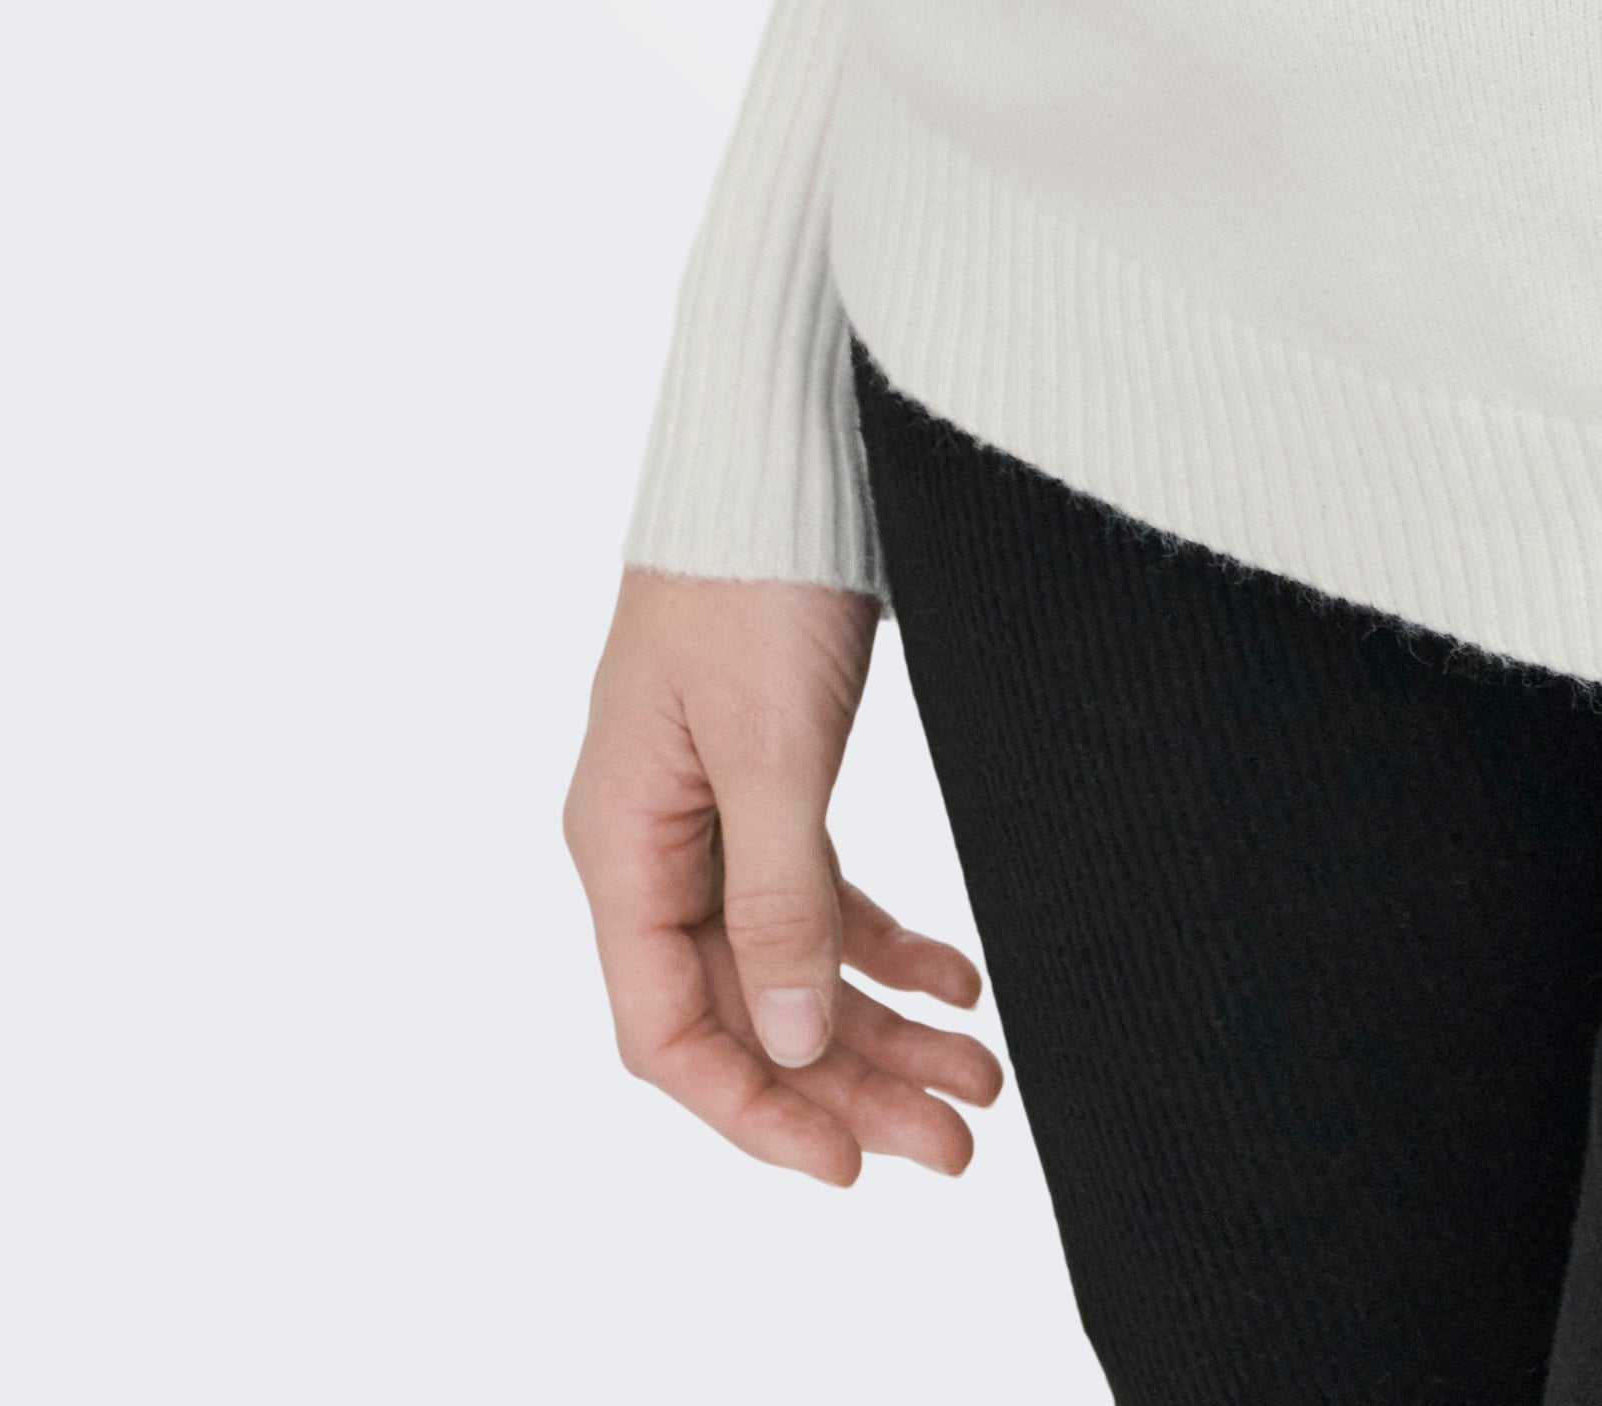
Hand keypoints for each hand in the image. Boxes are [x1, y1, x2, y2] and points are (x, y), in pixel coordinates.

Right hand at [562, 568, 1003, 1187]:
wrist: (784, 436)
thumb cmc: (754, 570)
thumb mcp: (768, 747)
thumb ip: (775, 900)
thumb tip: (787, 1045)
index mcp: (620, 843)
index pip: (666, 1029)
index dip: (753, 1110)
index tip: (847, 1166)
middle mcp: (656, 839)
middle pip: (742, 1008)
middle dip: (848, 1085)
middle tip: (958, 1143)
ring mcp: (711, 806)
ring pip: (790, 959)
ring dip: (881, 1025)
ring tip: (981, 1081)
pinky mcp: (768, 769)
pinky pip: (820, 891)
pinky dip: (885, 942)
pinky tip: (957, 982)